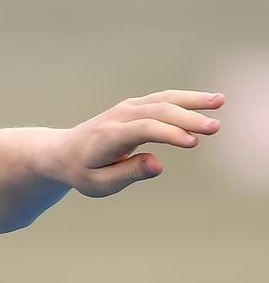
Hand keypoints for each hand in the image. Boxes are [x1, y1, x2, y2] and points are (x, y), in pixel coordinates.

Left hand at [58, 90, 222, 197]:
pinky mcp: (134, 107)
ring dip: (192, 100)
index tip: (192, 142)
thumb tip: (158, 165)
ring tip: (220, 101)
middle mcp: (118, 117)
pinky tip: (208, 102)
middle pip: (157, 111)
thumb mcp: (99, 183)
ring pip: (163, 100)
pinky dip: (185, 99)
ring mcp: (126, 108)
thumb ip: (128, 173)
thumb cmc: (82, 172)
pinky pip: (162, 99)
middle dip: (187, 118)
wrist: (62, 153)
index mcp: (108, 136)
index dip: (169, 133)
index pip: (144, 129)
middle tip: (215, 128)